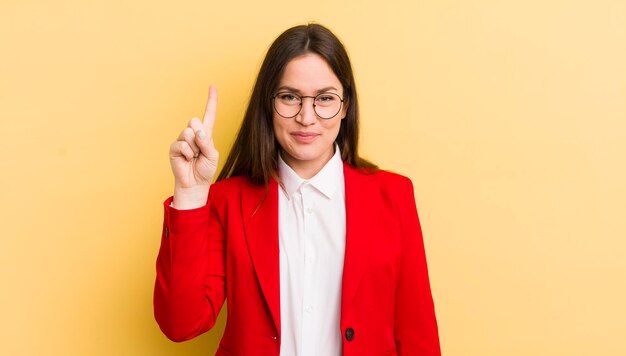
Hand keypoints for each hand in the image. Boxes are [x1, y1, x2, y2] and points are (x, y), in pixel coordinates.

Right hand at [169, 86, 218, 208]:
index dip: (211, 100)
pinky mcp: (174, 147)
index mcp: (206, 133)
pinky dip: (188, 154)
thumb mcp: (213, 156)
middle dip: (199, 135)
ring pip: (188, 132)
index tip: (212, 86)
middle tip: (200, 150)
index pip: (209, 114)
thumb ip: (207, 143)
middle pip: (195, 120)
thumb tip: (196, 132)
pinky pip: (182, 144)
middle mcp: (193, 133)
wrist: (195, 184)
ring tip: (194, 157)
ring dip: (194, 147)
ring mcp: (182, 139)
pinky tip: (187, 160)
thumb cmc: (205, 170)